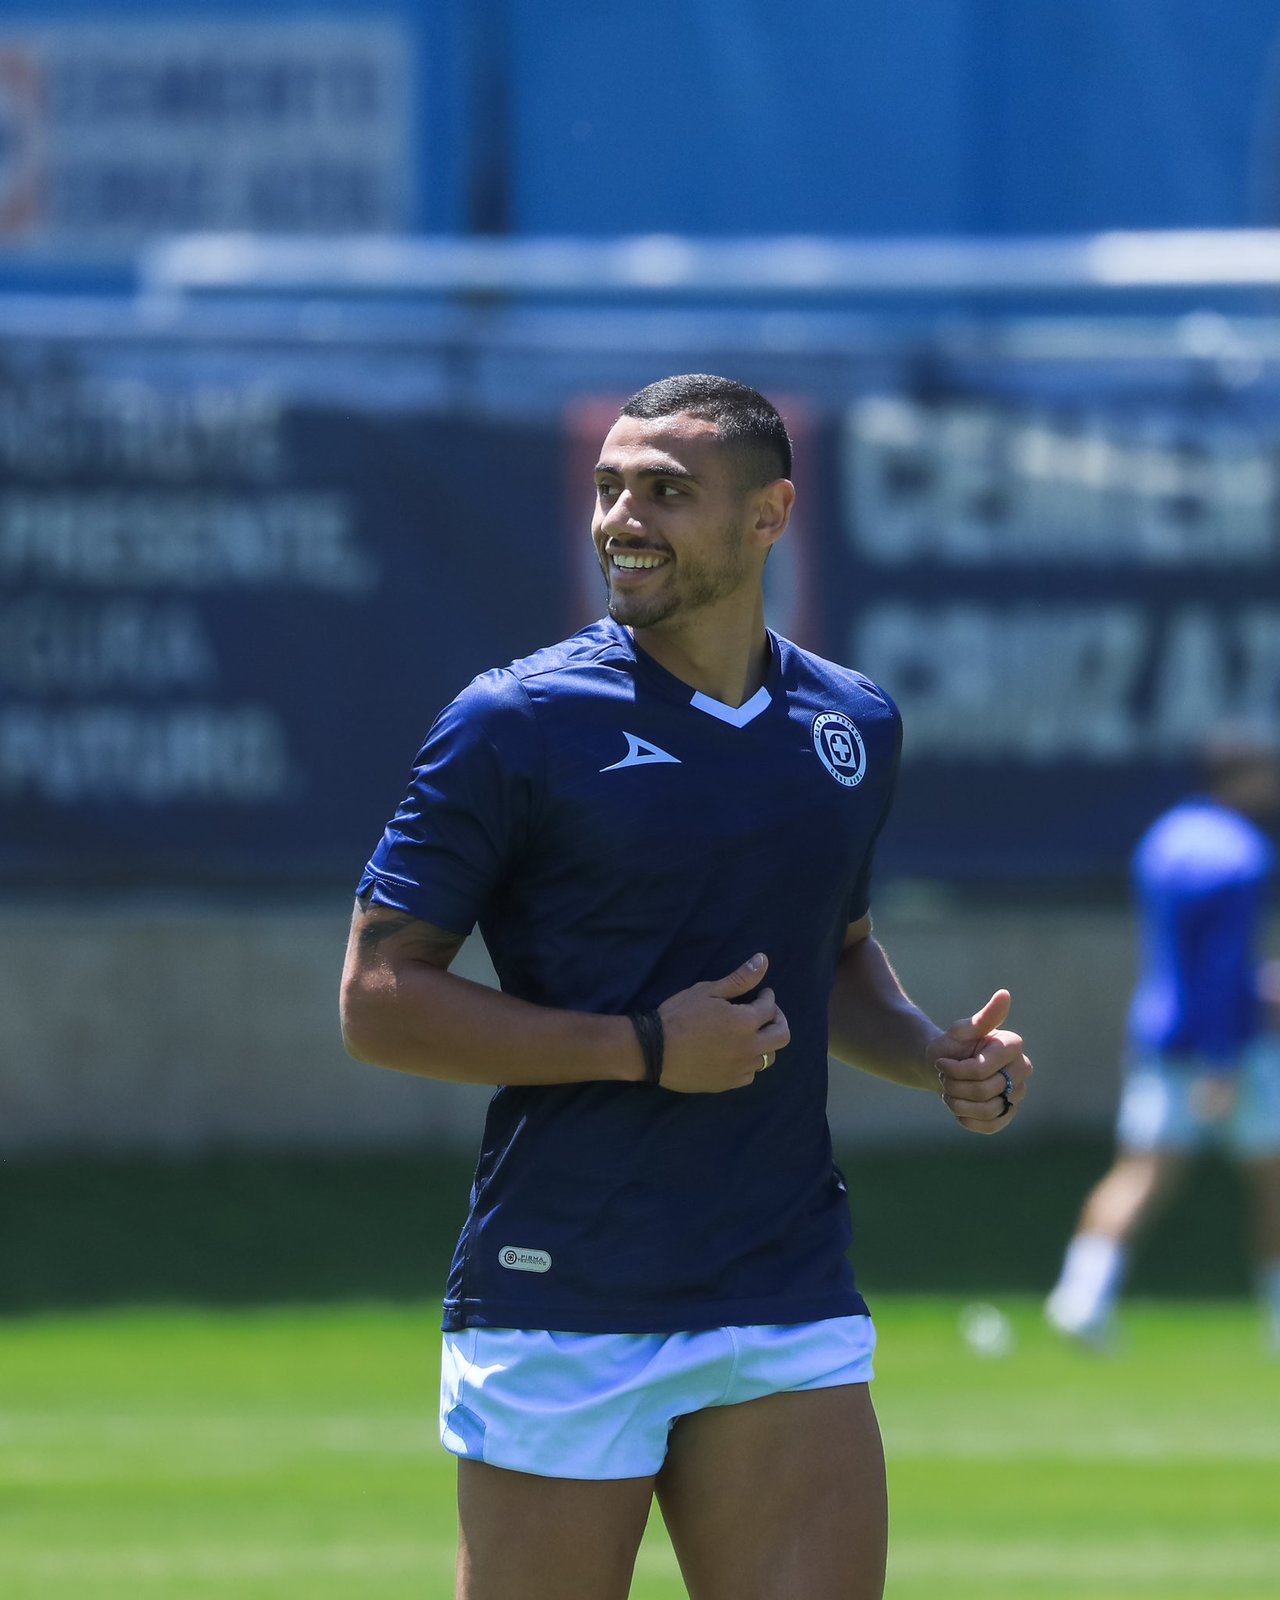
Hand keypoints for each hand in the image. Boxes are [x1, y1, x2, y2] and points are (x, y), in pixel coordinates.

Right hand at [657, 953, 790, 1092]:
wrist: (654, 1050)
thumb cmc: (679, 1016)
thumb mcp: (708, 991)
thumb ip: (740, 979)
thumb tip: (763, 960)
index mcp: (746, 1022)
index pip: (770, 1008)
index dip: (768, 997)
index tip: (762, 994)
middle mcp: (749, 1048)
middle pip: (782, 1036)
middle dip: (778, 1020)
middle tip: (766, 1014)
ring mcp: (740, 1068)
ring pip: (768, 1057)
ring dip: (764, 1043)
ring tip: (749, 1034)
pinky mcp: (728, 1083)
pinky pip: (750, 1074)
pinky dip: (748, 1062)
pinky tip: (736, 1054)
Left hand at [926, 989, 1031, 1133]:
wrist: (942, 1069)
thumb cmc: (952, 1046)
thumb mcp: (960, 1031)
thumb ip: (983, 1018)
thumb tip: (1004, 994)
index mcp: (1013, 1045)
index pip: (982, 1069)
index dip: (956, 1070)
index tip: (942, 1062)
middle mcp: (1022, 1070)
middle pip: (984, 1090)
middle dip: (955, 1086)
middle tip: (945, 1078)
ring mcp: (1017, 1094)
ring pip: (986, 1110)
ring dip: (958, 1103)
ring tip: (950, 1093)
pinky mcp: (1008, 1114)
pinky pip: (990, 1126)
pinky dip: (968, 1119)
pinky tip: (959, 1108)